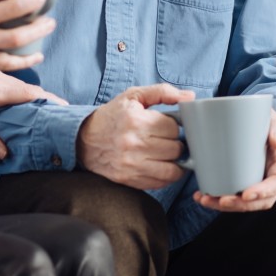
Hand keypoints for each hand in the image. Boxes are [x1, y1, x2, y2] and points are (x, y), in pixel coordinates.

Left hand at [0, 71, 67, 159]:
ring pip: (21, 83)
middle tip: (58, 112)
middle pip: (30, 88)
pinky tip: (22, 98)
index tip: (63, 108)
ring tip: (43, 107)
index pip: (31, 94)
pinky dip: (21, 88)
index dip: (49, 100)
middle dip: (45, 99)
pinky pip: (12, 79)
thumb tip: (4, 153)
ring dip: (33, 94)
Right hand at [76, 84, 194, 188]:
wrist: (85, 139)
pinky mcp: (129, 180)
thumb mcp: (134, 95)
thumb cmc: (113, 115)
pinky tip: (160, 164)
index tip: (167, 125)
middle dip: (175, 143)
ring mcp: (131, 165)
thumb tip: (190, 97)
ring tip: (167, 153)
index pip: (173, 128)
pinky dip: (166, 175)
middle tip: (167, 139)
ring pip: (171, 169)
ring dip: (174, 161)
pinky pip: (160, 183)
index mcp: (136, 120)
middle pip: (175, 149)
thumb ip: (163, 92)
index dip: (173, 125)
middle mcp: (133, 144)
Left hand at [194, 109, 275, 211]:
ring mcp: (255, 182)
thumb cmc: (267, 121)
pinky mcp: (241, 182)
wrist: (253, 119)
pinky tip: (201, 196)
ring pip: (243, 203)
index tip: (246, 194)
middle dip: (239, 204)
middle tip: (221, 200)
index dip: (263, 192)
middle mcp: (270, 179)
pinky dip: (216, 199)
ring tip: (205, 199)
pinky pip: (232, 195)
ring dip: (223, 205)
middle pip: (259, 201)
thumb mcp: (275, 121)